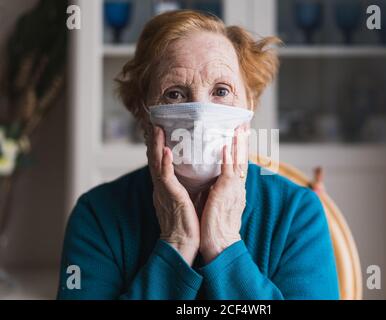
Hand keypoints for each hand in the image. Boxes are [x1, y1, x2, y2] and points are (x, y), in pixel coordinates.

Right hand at [145, 123, 199, 265]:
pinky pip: (165, 178)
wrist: (182, 244)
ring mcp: (164, 192)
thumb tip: (198, 177)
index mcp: (165, 188)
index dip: (160, 148)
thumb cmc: (187, 224)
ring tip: (158, 130)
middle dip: (156, 142)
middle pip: (156, 160)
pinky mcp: (170, 197)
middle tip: (156, 125)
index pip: (161, 164)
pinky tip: (167, 152)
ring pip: (157, 164)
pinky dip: (165, 164)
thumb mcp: (187, 200)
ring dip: (158, 146)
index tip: (161, 133)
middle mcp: (161, 188)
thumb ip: (188, 187)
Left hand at [199, 126, 247, 263]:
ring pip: (238, 162)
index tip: (239, 135)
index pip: (238, 165)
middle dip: (242, 141)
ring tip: (238, 128)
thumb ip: (217, 191)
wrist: (220, 245)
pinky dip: (228, 159)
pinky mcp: (225, 194)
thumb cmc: (216, 227)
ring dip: (238, 144)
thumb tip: (212, 182)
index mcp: (235, 190)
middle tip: (243, 124)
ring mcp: (233, 190)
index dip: (239, 149)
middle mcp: (237, 188)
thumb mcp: (218, 204)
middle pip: (242, 160)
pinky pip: (228, 173)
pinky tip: (226, 146)